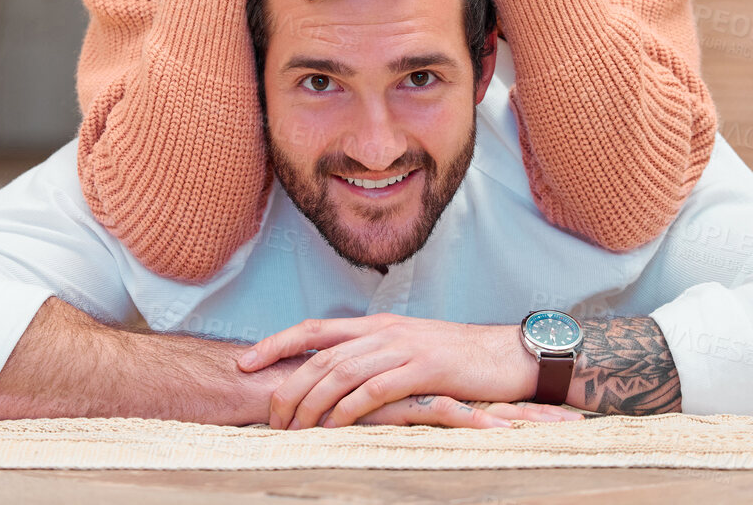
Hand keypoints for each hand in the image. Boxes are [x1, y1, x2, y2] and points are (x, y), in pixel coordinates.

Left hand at [236, 314, 581, 429]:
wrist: (507, 356)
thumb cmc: (456, 360)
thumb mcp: (407, 351)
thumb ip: (372, 359)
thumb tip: (334, 379)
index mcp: (376, 325)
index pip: (314, 329)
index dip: (277, 342)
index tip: (244, 361)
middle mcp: (384, 331)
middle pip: (322, 354)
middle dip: (288, 383)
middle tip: (268, 414)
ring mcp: (404, 348)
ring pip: (343, 370)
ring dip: (313, 400)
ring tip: (294, 426)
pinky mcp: (426, 369)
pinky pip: (378, 387)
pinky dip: (351, 406)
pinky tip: (335, 425)